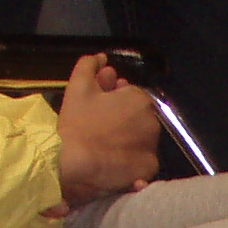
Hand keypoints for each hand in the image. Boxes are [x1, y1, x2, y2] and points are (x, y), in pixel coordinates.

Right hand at [54, 55, 164, 212]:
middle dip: (123, 119)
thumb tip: (101, 57)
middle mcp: (152, 122)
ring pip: (141, 140)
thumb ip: (90, 66)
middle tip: (100, 128)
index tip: (99, 110)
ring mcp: (153, 148)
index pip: (130, 96)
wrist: (75, 164)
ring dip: (129, 139)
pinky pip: (142, 162)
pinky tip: (115, 161)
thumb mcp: (78, 86)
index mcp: (139, 99)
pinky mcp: (148, 169)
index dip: (114, 101)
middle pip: (138, 118)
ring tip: (105, 146)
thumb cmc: (77, 122)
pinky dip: (132, 161)